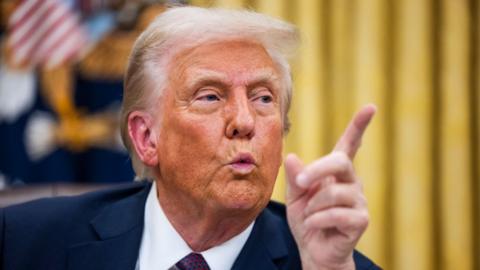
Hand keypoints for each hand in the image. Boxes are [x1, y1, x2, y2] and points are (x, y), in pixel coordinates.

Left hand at [285, 104, 375, 269]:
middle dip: (316, 170)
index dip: (359, 126)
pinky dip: (317, 221)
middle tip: (301, 183)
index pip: (349, 145)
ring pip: (332, 193)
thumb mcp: (295, 197)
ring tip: (310, 217)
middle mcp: (351, 182)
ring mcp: (359, 200)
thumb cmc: (307, 220)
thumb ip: (295, 177)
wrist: (314, 251)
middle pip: (339, 162)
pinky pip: (336, 214)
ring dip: (312, 207)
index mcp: (336, 172)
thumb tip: (291, 156)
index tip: (370, 107)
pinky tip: (315, 226)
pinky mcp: (361, 219)